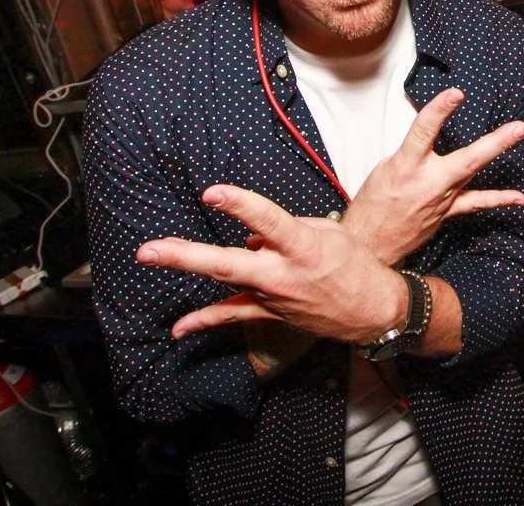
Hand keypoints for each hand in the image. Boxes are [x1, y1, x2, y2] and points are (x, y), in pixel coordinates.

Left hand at [137, 185, 406, 343]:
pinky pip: (232, 317)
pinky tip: (178, 330)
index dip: (240, 206)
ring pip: (223, 283)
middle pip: (227, 263)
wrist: (373, 310)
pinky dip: (203, 321)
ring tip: (150, 256)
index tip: (213, 193)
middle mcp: (282, 274)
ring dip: (187, 267)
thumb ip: (286, 228)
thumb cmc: (355, 264)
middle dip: (186, 256)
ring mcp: (272, 297)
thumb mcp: (328, 232)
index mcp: (303, 247)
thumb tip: (253, 236)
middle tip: (150, 250)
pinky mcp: (269, 313)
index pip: (268, 221)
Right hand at [343, 87, 523, 264]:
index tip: (455, 94)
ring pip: (474, 173)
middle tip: (518, 128)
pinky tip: (518, 197)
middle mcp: (427, 182)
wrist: (369, 243)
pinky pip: (475, 202)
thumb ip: (412, 152)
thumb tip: (430, 137)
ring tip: (519, 137)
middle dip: (494, 142)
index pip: (423, 132)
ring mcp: (441, 199)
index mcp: (405, 166)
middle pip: (466, 159)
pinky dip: (498, 198)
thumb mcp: (385, 168)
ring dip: (498, 154)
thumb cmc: (373, 204)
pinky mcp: (447, 212)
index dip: (439, 111)